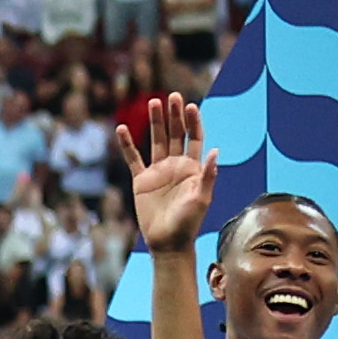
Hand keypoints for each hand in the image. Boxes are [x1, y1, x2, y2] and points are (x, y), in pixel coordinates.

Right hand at [122, 95, 214, 253]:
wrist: (167, 242)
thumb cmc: (188, 223)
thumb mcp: (201, 199)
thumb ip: (207, 175)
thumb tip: (215, 151)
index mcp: (193, 168)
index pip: (195, 139)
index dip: (193, 122)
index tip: (190, 106)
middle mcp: (176, 165)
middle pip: (176, 134)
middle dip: (174, 115)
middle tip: (172, 96)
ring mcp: (158, 171)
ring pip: (156, 141)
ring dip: (155, 122)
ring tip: (152, 102)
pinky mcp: (142, 180)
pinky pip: (133, 158)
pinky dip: (127, 144)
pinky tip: (121, 128)